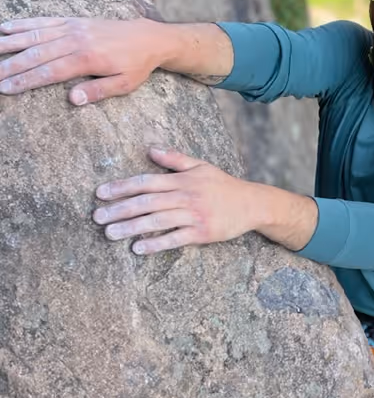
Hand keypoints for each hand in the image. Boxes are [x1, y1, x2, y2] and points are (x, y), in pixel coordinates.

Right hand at [0, 16, 167, 103]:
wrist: (149, 36)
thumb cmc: (137, 64)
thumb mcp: (125, 84)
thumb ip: (98, 91)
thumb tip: (72, 100)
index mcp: (88, 59)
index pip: (49, 71)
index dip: (26, 80)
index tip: (6, 88)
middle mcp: (76, 40)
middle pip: (36, 54)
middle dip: (11, 66)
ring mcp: (73, 28)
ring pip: (35, 36)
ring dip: (9, 44)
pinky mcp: (72, 21)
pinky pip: (43, 22)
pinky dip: (23, 25)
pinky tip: (5, 29)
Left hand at [92, 148, 255, 253]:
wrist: (251, 204)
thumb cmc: (223, 185)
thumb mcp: (200, 166)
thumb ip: (174, 158)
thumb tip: (149, 148)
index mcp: (181, 180)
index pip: (146, 182)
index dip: (122, 187)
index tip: (101, 193)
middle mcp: (185, 196)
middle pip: (146, 202)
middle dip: (119, 209)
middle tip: (97, 217)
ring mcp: (193, 215)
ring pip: (156, 221)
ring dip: (131, 227)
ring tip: (110, 234)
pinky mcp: (201, 233)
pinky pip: (174, 239)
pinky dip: (155, 243)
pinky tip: (138, 248)